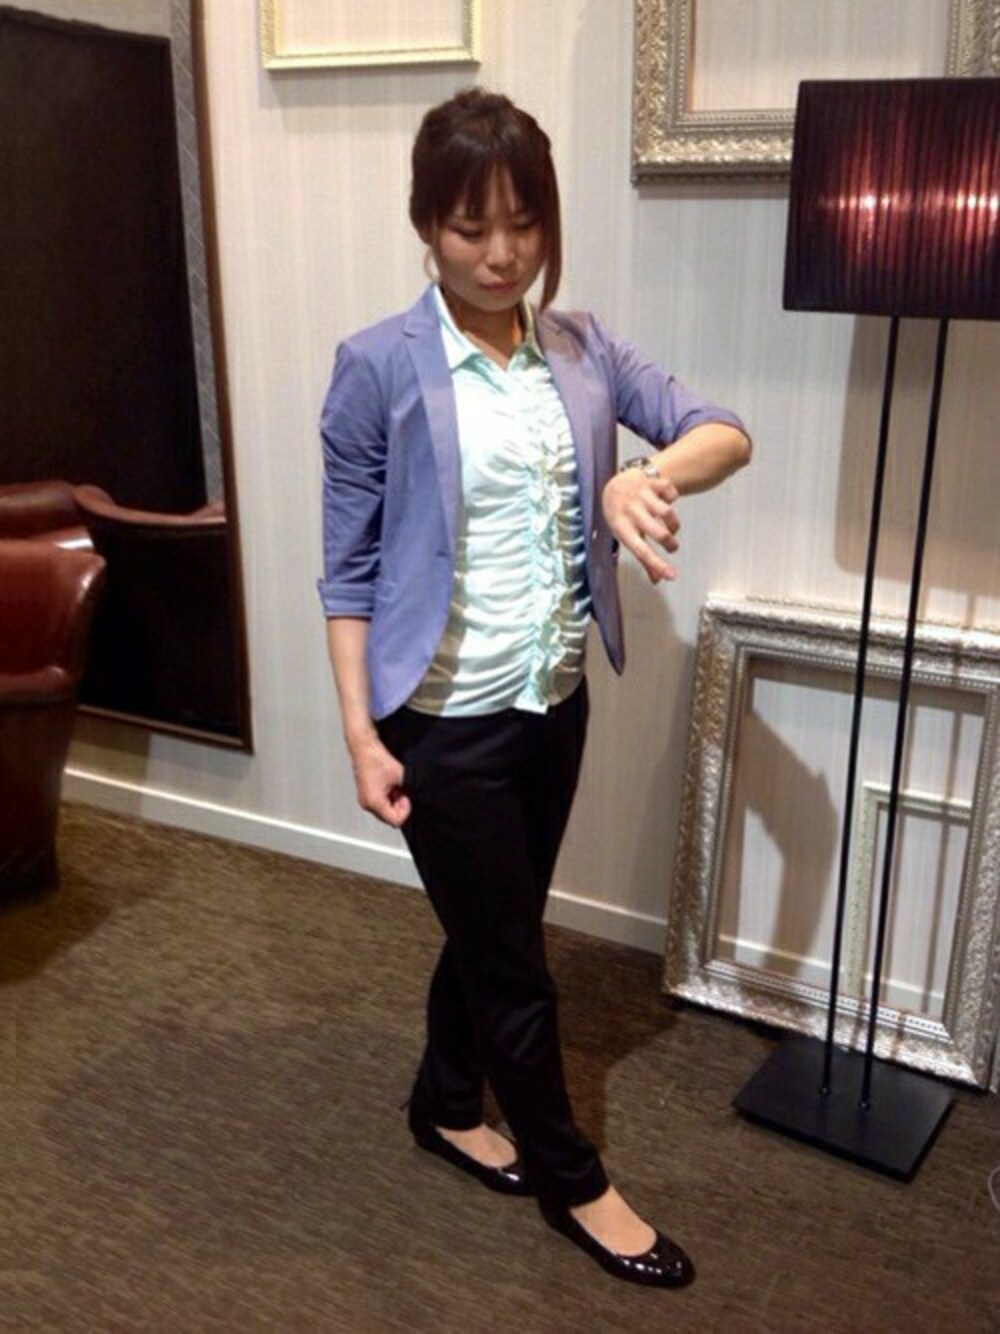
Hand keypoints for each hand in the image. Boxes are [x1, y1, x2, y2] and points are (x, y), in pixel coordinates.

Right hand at [348, 733, 411, 826]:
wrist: (365, 749)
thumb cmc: (377, 759)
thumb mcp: (401, 775)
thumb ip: (410, 790)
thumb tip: (417, 797)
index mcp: (374, 802)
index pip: (395, 821)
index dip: (405, 810)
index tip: (406, 797)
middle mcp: (367, 805)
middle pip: (390, 818)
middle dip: (399, 807)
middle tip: (402, 791)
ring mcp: (365, 801)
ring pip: (386, 812)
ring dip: (394, 802)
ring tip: (395, 787)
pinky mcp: (366, 796)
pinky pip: (381, 805)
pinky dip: (388, 798)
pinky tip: (389, 786)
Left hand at [601, 466, 679, 582]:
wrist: (616, 485)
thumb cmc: (622, 515)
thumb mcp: (626, 535)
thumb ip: (643, 558)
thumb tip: (658, 579)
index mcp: (621, 527)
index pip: (641, 551)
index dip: (657, 565)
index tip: (672, 575)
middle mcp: (631, 510)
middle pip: (659, 532)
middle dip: (670, 543)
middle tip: (672, 547)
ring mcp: (641, 494)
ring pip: (668, 512)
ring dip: (673, 523)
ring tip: (670, 527)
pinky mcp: (652, 481)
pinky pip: (672, 493)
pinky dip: (673, 498)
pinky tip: (665, 501)